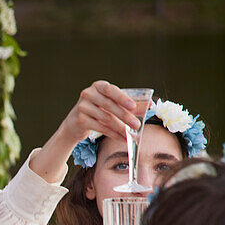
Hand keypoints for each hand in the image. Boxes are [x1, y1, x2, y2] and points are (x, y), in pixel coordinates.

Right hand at [29, 81, 143, 184]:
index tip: (133, 107)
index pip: (111, 90)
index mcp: (98, 86)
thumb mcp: (111, 103)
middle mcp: (88, 94)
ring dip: (120, 127)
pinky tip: (121, 138)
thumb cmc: (97, 110)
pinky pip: (100, 127)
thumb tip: (149, 104)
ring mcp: (82, 107)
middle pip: (109, 106)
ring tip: (130, 134)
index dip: (122, 98)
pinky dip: (112, 134)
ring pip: (105, 118)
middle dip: (125, 116)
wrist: (75, 123)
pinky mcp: (80, 120)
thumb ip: (128, 103)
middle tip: (137, 124)